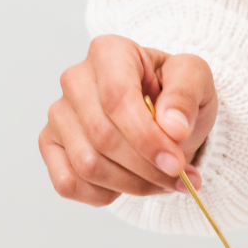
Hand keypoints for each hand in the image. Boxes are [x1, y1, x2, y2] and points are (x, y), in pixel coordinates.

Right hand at [39, 35, 216, 205]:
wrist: (166, 116)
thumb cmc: (176, 94)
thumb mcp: (196, 80)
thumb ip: (186, 95)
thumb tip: (172, 127)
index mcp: (109, 53)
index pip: (117, 100)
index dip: (147, 139)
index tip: (177, 163)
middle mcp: (75, 80)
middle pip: (103, 138)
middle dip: (147, 168)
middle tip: (180, 177)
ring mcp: (59, 114)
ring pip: (87, 165)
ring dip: (133, 185)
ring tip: (163, 181)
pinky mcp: (51, 145)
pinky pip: (68, 183)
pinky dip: (104, 195)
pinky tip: (130, 185)